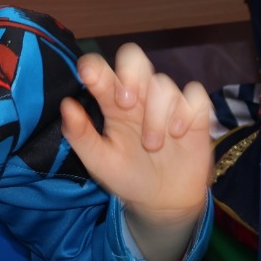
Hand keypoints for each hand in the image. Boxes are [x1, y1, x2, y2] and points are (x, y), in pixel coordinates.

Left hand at [60, 44, 212, 260]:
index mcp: (112, 103)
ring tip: (152, 144)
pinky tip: (178, 133)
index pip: (100, 69)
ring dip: (156, 114)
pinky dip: (186, 112)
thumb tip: (66, 105)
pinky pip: (194, 96)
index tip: (88, 77)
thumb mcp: (99, 162)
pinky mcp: (194, 113)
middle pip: (134, 57)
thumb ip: (80, 134)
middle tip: (125, 104)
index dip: (95, 67)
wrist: (163, 202)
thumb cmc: (127, 177)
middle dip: (130, 74)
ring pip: (163, 84)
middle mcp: (139, 96)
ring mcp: (167, 103)